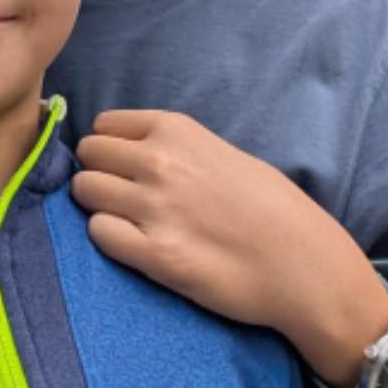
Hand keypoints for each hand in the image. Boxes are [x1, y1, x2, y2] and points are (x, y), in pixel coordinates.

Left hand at [73, 109, 387, 387]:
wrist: (302, 263)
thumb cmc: (269, 205)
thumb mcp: (218, 150)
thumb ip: (173, 145)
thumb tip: (131, 149)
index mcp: (174, 129)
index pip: (103, 125)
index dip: (109, 148)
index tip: (121, 167)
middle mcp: (158, 160)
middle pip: (88, 155)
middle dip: (98, 173)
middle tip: (120, 197)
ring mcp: (154, 207)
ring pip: (84, 191)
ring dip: (98, 206)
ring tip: (127, 222)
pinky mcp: (155, 254)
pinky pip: (99, 233)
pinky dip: (109, 238)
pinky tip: (134, 245)